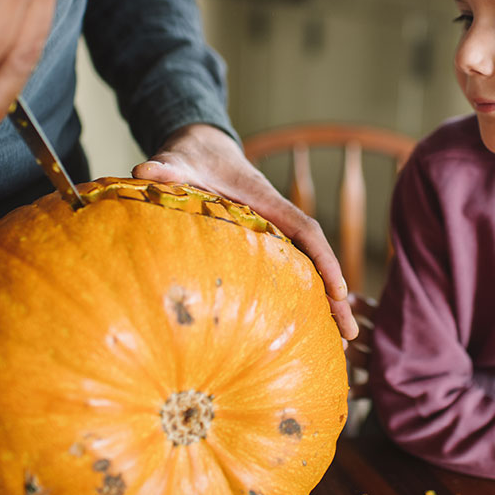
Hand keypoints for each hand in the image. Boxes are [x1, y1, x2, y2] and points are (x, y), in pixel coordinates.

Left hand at [132, 123, 358, 340]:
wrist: (200, 149)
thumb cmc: (193, 156)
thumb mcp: (179, 159)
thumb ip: (167, 166)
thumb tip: (145, 169)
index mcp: (267, 201)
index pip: (306, 231)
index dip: (325, 261)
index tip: (339, 291)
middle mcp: (277, 221)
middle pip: (315, 260)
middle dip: (335, 296)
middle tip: (350, 335)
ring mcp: (272, 236)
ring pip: (304, 272)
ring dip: (322, 304)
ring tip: (337, 345)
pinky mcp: (260, 248)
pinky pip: (286, 275)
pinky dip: (299, 300)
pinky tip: (299, 331)